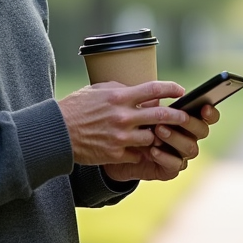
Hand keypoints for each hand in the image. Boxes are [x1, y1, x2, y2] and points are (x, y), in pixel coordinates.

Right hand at [58, 80, 187, 165]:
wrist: (57, 133)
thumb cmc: (76, 108)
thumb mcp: (97, 90)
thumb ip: (120, 89)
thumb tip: (138, 90)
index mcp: (119, 97)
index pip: (153, 89)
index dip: (171, 89)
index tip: (181, 91)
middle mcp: (123, 116)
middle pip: (161, 115)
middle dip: (178, 116)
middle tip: (185, 116)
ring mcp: (120, 137)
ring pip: (152, 138)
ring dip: (155, 136)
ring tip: (155, 134)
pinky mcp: (116, 153)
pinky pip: (137, 154)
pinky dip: (139, 151)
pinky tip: (137, 148)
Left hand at [115, 103, 220, 182]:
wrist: (118, 151)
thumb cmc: (134, 125)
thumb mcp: (142, 112)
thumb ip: (152, 106)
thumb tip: (156, 99)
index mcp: (187, 120)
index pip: (208, 116)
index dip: (210, 113)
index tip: (204, 107)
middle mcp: (189, 137)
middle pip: (203, 131)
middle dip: (190, 123)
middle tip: (175, 116)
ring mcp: (181, 154)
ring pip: (190, 148)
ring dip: (175, 138)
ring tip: (158, 130)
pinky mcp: (170, 169)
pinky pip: (175, 164)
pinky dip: (165, 156)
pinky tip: (153, 150)